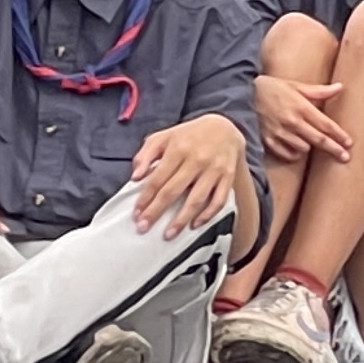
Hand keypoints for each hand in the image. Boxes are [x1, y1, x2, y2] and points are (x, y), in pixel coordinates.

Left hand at [128, 114, 248, 236]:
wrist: (225, 127)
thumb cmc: (188, 136)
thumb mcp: (164, 137)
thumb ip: (146, 154)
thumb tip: (135, 176)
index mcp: (178, 148)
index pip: (157, 178)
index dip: (145, 198)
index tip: (136, 214)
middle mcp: (197, 159)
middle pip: (173, 191)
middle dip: (157, 211)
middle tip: (144, 227)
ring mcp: (214, 170)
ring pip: (196, 199)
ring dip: (181, 219)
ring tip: (169, 234)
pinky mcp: (228, 177)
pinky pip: (218, 200)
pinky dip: (207, 215)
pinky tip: (194, 225)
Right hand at [256, 74, 348, 166]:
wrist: (243, 94)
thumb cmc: (272, 88)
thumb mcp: (296, 86)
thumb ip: (319, 91)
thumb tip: (340, 88)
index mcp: (301, 107)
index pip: (326, 125)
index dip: (339, 135)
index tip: (349, 143)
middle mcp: (292, 122)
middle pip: (319, 140)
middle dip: (334, 149)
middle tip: (345, 157)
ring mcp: (280, 133)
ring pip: (303, 149)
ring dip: (310, 148)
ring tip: (311, 143)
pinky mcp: (269, 141)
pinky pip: (287, 154)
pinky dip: (294, 154)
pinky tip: (296, 149)